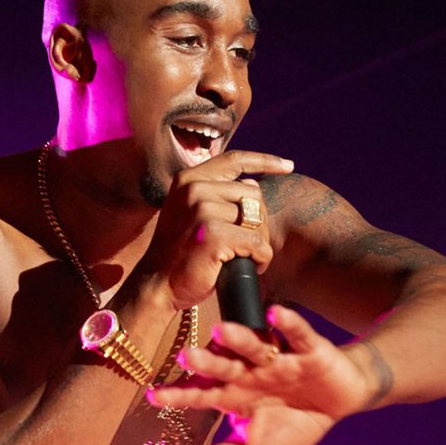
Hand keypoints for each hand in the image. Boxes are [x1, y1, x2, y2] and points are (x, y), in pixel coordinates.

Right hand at [142, 150, 292, 309]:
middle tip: (247, 244)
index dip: (265, 161)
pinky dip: (261, 258)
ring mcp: (202, 210)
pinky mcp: (214, 234)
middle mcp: (194, 188)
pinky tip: (250, 265)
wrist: (157, 284)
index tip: (287, 166)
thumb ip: (214, 193)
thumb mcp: (189, 212)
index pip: (234, 160)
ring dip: (258, 242)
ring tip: (243, 256)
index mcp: (188, 179)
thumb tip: (251, 183)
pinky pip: (257, 243)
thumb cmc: (179, 252)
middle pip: (253, 194)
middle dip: (258, 221)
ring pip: (257, 220)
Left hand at [147, 304, 370, 444]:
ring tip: (221, 331)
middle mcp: (250, 373)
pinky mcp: (310, 351)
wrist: (338, 402)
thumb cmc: (289, 425)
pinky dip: (289, 324)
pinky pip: (298, 334)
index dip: (178, 395)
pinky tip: (275, 313)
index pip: (201, 394)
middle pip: (224, 366)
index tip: (152, 396)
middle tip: (185, 356)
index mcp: (233, 395)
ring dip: (240, 339)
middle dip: (207, 362)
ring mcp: (279, 360)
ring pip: (255, 346)